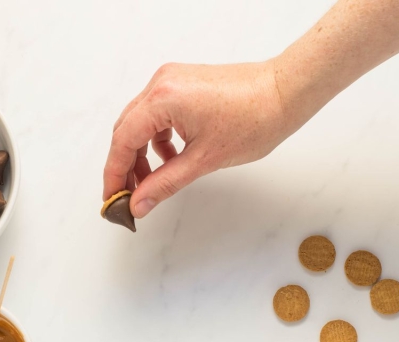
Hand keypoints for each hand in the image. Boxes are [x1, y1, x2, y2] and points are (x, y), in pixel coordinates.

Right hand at [103, 61, 294, 218]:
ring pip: (140, 122)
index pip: (123, 141)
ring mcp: (171, 80)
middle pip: (126, 130)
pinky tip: (170, 159)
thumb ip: (164, 183)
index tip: (112, 199)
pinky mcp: (182, 83)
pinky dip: (157, 139)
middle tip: (128, 196)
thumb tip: (139, 204)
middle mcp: (161, 83)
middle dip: (124, 165)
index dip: (114, 174)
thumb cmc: (254, 119)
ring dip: (140, 153)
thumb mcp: (203, 160)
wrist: (286, 92)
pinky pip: (157, 114)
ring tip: (150, 182)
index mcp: (162, 99)